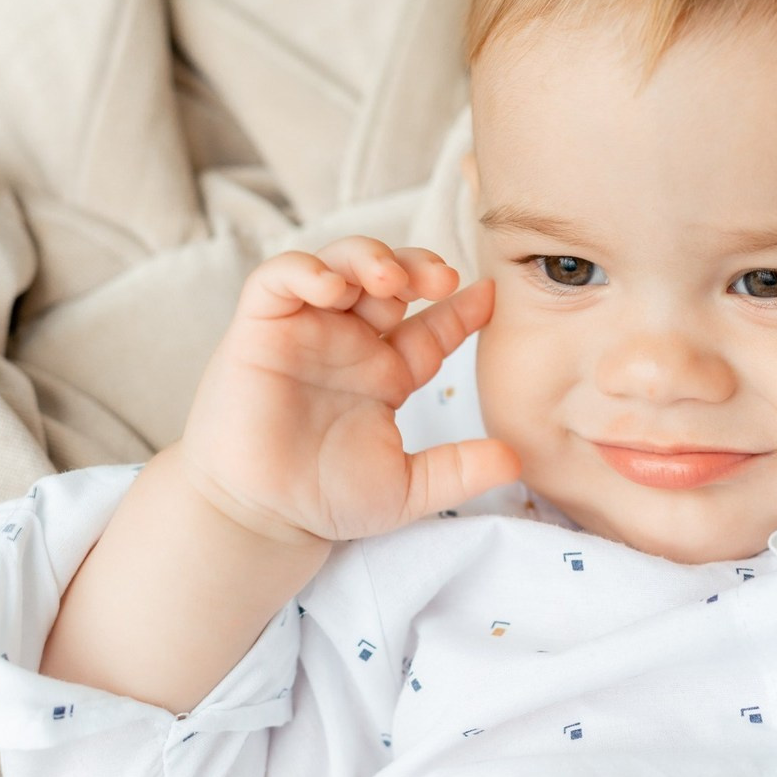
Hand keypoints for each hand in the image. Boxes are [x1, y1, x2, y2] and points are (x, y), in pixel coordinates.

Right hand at [182, 236, 520, 545]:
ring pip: (341, 264)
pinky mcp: (259, 329)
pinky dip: (306, 270)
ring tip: (390, 278)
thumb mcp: (408, 488)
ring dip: (369, 257)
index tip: (489, 297)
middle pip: (392, 280)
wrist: (259, 519)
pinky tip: (334, 287)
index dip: (463, 309)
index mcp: (389, 372)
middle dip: (419, 267)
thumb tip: (517, 459)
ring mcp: (307, 331)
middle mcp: (352, 343)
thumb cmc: (324, 500)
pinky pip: (279, 279)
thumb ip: (460, 470)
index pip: (433, 327)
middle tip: (442, 278)